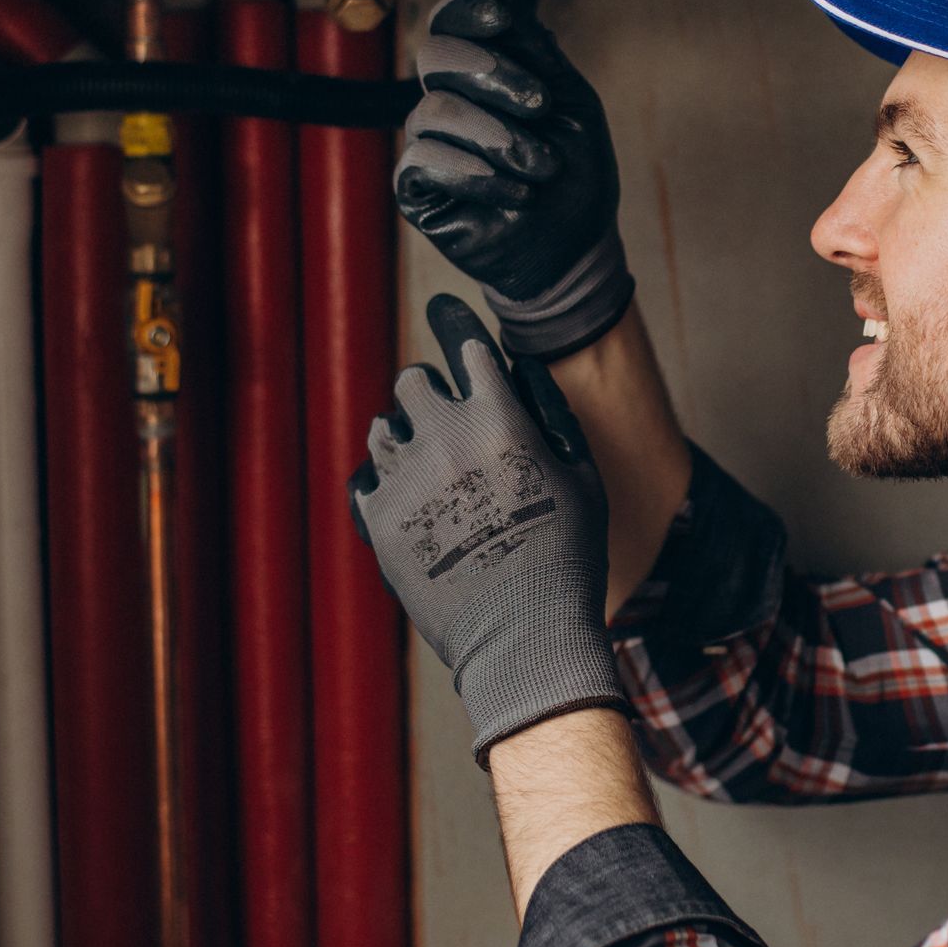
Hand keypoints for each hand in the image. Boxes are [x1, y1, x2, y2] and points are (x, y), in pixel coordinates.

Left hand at [347, 294, 628, 763]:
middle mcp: (444, 436)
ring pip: (384, 428)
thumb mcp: (582, 478)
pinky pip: (365, 480)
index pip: (463, 341)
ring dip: (405, 437)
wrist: (524, 638)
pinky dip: (384, 486)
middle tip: (447, 417)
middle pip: (412, 380)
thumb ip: (549, 416)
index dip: (453, 318)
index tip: (444, 308)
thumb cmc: (568, 557)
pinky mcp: (378, 521)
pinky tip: (410, 505)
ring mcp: (405, 478)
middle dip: (430, 391)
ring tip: (430, 468)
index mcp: (500, 416)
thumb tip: (518, 372)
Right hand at [394, 0, 634, 359]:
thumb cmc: (575, 177)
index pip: (453, 22)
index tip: (503, 20)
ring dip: (497, 136)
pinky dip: (476, 174)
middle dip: (492, 74)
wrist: (573, 250)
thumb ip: (536, 52)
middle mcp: (452, 101)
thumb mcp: (572, 104)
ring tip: (539, 166)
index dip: (469, 12)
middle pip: (434, 55)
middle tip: (538, 106)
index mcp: (487, 73)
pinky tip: (513, 193)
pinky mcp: (418, 188)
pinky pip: (423, 161)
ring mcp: (430, 144)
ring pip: (434, 110)